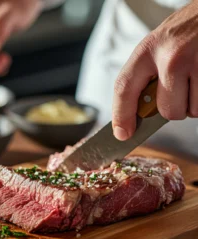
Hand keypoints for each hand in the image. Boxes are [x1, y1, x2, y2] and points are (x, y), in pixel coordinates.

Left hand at [112, 1, 197, 140]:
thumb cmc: (184, 32)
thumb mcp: (156, 46)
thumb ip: (145, 77)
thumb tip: (136, 116)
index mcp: (148, 49)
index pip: (124, 88)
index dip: (121, 115)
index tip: (122, 133)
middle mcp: (171, 57)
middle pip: (166, 110)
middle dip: (173, 108)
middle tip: (179, 89)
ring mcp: (197, 63)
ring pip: (191, 111)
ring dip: (192, 103)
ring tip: (194, 77)